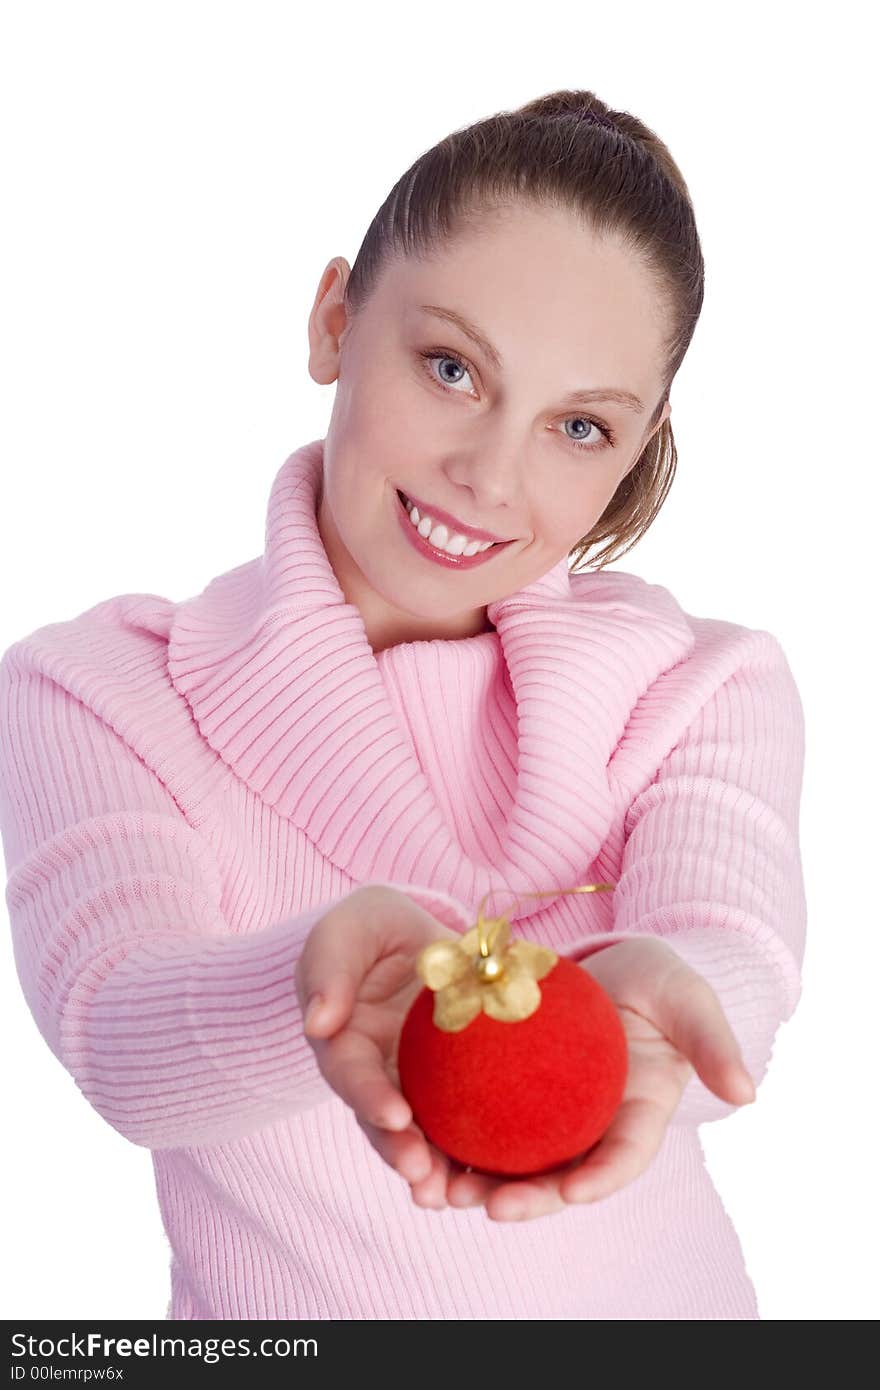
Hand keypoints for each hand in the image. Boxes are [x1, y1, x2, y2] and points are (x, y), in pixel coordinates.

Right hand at [294, 883, 464, 1194]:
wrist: (413, 935)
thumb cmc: (371, 929)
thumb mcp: (348, 929)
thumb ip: (331, 967)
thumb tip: (318, 1021)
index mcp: (343, 1041)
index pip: (352, 1074)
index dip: (370, 1097)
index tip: (395, 1115)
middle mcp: (377, 1073)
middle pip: (384, 1122)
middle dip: (400, 1152)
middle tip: (423, 1176)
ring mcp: (414, 1084)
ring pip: (422, 1134)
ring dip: (436, 1167)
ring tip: (454, 1193)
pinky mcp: (453, 1085)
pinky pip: (464, 1119)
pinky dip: (476, 1148)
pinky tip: (502, 1173)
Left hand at [413, 936, 756, 1221]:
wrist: (614, 962)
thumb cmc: (660, 981)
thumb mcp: (688, 1000)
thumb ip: (712, 1041)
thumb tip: (747, 1091)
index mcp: (637, 1114)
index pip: (621, 1157)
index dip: (600, 1178)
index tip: (574, 1189)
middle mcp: (589, 1125)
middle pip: (556, 1174)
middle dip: (524, 1198)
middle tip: (487, 1205)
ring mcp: (548, 1111)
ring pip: (510, 1159)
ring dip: (474, 1181)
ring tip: (437, 1191)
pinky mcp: (509, 1089)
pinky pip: (478, 1117)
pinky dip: (450, 1134)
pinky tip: (412, 1138)